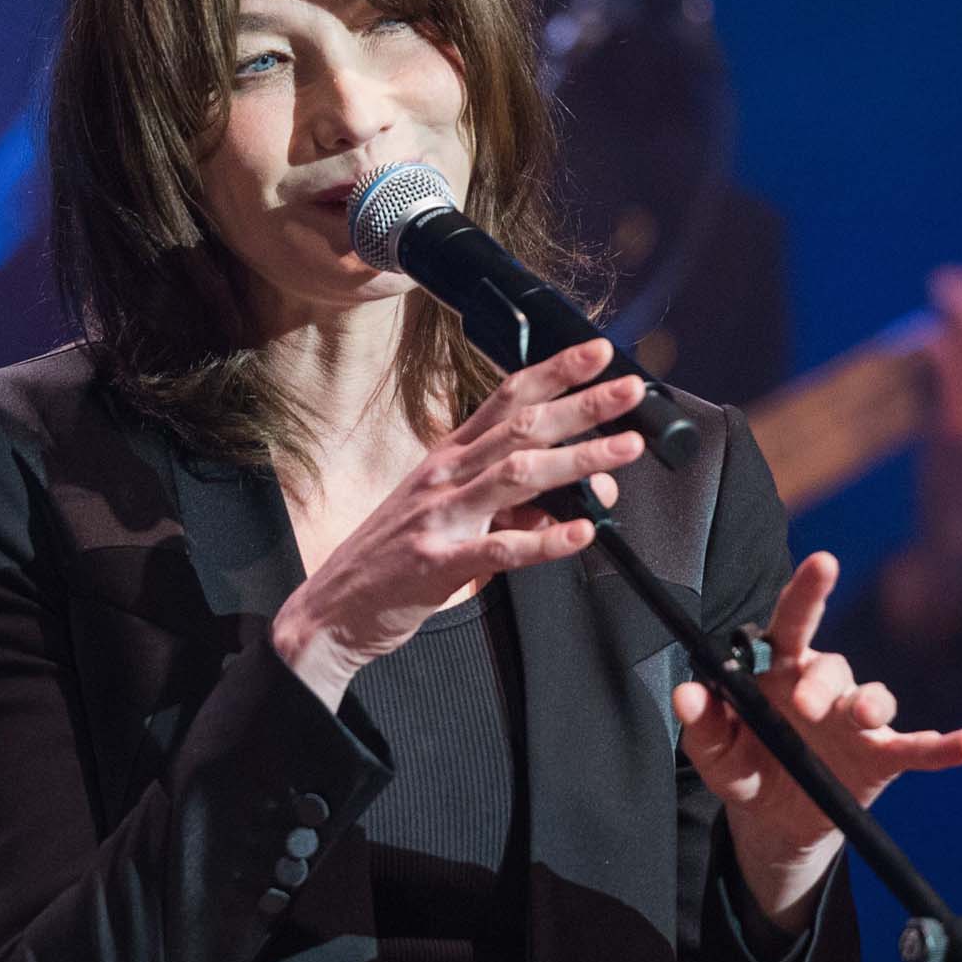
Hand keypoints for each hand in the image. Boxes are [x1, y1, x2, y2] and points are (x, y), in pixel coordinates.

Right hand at [272, 338, 643, 708]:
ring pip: (518, 475)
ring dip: (578, 460)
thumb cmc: (394, 559)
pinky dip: (545, 541)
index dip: (555, 372)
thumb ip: (512, 505)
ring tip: (624, 450)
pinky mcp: (439, 562)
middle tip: (629, 390)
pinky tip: (581, 533)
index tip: (598, 352)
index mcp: (449, 457)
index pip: (507, 399)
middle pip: (522, 427)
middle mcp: (446, 476)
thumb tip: (575, 499)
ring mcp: (441, 516)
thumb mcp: (453, 516)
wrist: (331, 609)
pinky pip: (501, 549)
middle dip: (581, 405)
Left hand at [675, 550, 961, 931]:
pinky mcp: (882, 756)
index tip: (824, 563)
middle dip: (821, 683)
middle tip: (805, 708)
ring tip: (862, 718)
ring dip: (870, 704)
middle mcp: (823, 687)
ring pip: (873, 698)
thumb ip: (702, 725)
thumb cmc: (746, 769)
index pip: (791, 623)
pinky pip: (916, 747)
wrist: (776, 823)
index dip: (809, 592)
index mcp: (780, 673)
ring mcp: (857, 721)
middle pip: (831, 666)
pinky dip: (944, 747)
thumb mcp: (715, 756)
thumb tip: (686, 694)